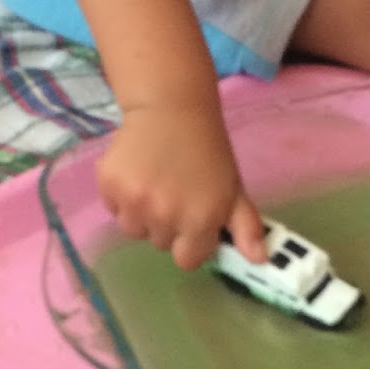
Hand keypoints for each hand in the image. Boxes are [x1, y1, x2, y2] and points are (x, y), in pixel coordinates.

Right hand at [96, 101, 266, 270]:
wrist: (171, 108)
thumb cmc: (207, 151)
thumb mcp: (234, 190)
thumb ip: (246, 227)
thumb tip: (260, 260)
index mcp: (199, 221)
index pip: (187, 260)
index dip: (190, 242)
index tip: (191, 220)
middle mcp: (165, 216)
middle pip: (160, 243)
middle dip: (167, 225)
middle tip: (174, 192)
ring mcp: (134, 202)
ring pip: (134, 229)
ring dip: (142, 214)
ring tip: (153, 183)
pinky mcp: (109, 186)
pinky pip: (114, 209)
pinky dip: (122, 197)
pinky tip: (136, 173)